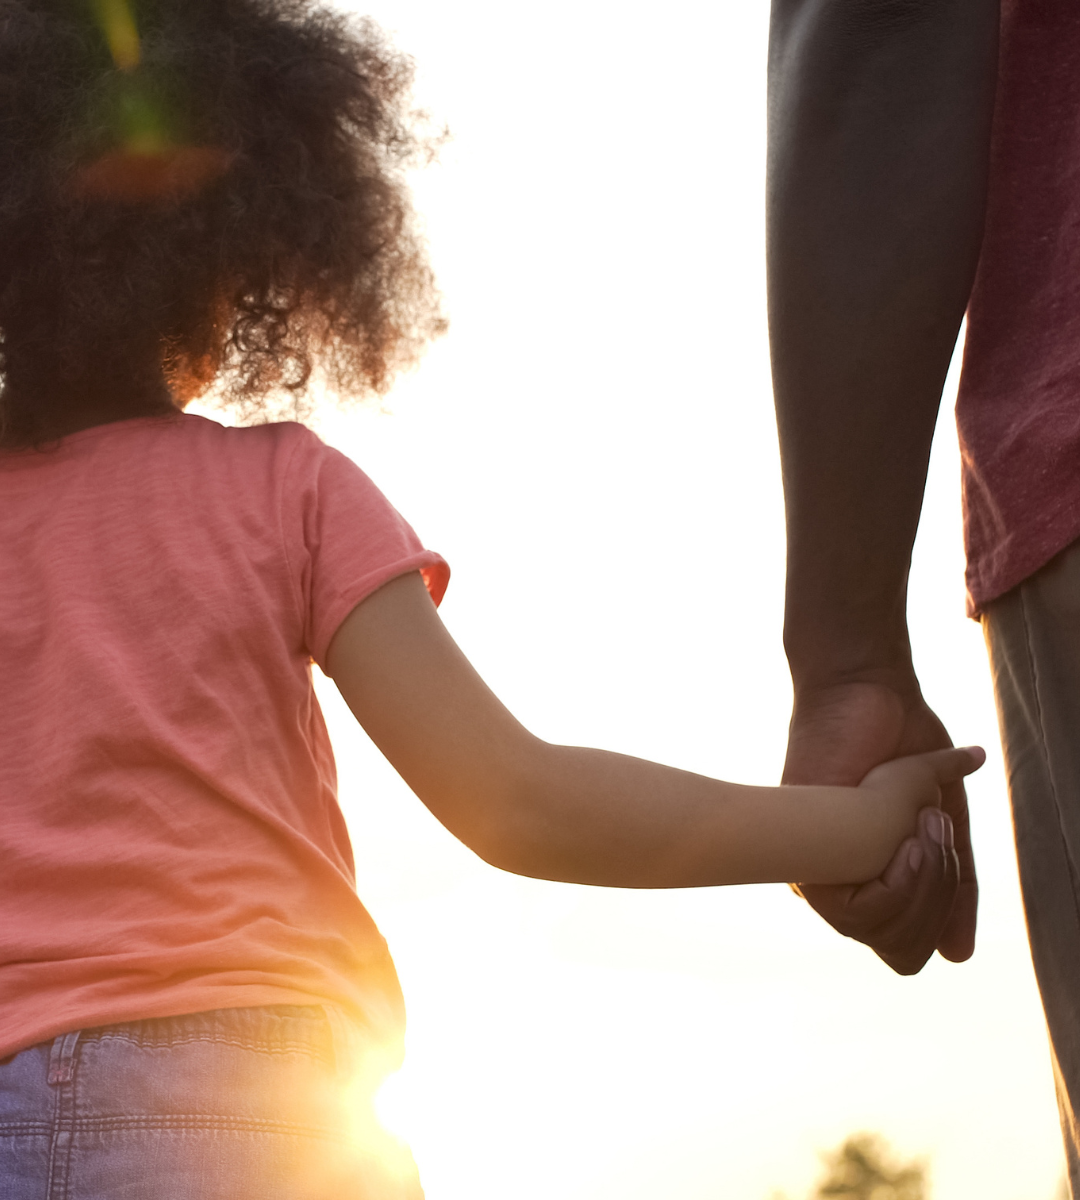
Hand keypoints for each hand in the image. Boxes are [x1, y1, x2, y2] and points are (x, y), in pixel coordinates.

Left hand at [783, 677, 978, 974]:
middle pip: (902, 951)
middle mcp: (838, 890)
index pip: (908, 950)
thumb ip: (953, 883)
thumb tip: (958, 955)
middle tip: (934, 826)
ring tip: (922, 822)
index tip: (941, 833)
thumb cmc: (898, 746)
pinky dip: (901, 880)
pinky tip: (906, 836)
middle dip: (940, 893)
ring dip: (925, 881)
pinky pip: (860, 913)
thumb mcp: (940, 821)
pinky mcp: (803, 860)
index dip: (942, 907)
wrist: (867, 694)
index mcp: (867, 885)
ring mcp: (818, 878)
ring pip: (884, 935)